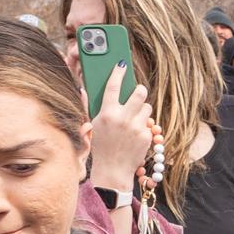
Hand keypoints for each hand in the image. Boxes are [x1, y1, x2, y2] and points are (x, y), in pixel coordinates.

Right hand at [89, 64, 153, 191]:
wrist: (113, 170)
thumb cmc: (101, 146)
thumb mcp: (92, 125)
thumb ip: (88, 106)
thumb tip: (83, 88)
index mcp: (106, 113)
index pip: (113, 86)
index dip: (118, 72)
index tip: (121, 64)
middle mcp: (122, 118)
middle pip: (139, 92)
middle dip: (139, 90)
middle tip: (136, 92)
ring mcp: (136, 127)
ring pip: (147, 107)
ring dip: (142, 110)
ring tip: (133, 118)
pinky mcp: (147, 136)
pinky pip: (150, 122)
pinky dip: (144, 125)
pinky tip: (135, 133)